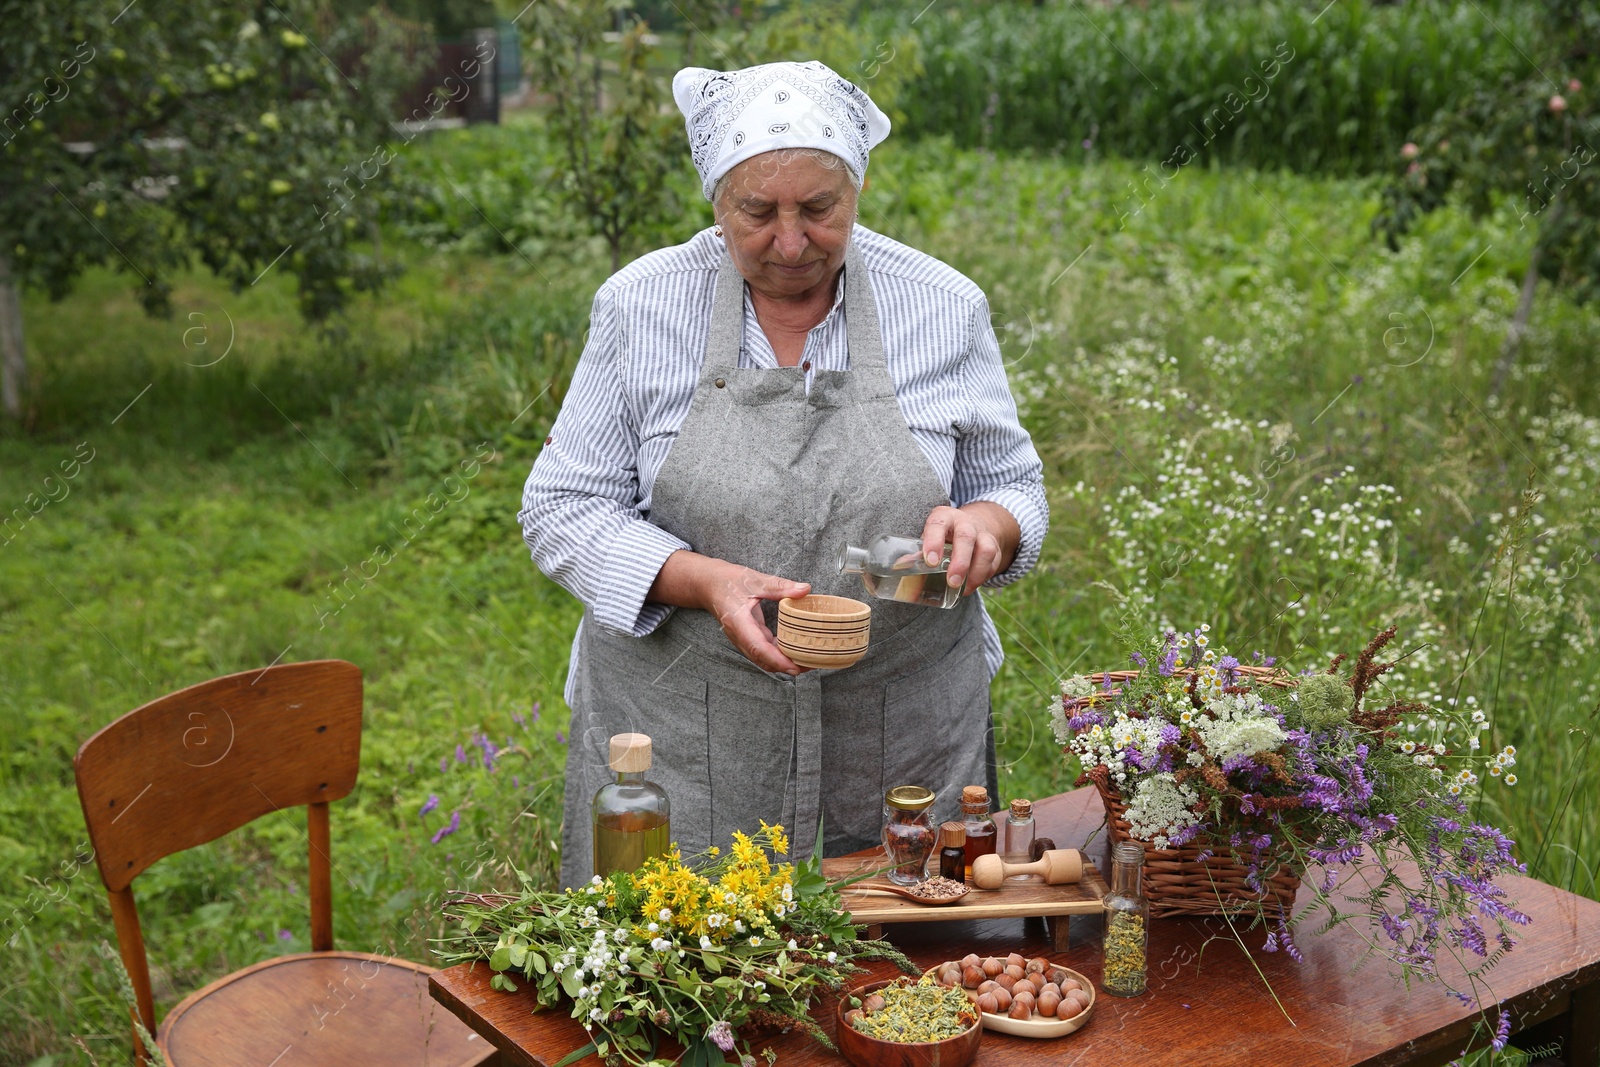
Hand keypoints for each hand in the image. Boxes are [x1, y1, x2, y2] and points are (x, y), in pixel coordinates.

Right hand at [649, 552, 810, 673]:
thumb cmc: (727, 581)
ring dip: (784, 663)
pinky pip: (764, 651)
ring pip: (764, 659)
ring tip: (808, 660)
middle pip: (763, 660)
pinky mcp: (748, 637)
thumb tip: (805, 589)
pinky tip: (795, 649)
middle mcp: (740, 636)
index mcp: (739, 623)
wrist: (707, 584)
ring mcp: (743, 639)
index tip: (795, 666)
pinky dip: (779, 654)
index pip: (758, 648)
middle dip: (786, 666)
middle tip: (812, 664)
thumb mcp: (755, 580)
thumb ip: (780, 586)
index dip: (777, 660)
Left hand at [918, 503, 1020, 595]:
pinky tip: (972, 586)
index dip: (934, 542)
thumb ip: (917, 552)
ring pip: (986, 550)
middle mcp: (965, 523)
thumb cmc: (943, 534)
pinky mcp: (994, 546)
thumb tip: (901, 568)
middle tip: (952, 581)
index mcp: (944, 517)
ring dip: (976, 572)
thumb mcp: (929, 536)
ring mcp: (982, 534)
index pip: (938, 525)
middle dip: (960, 562)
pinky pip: (994, 562)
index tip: (931, 562)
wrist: (971, 524)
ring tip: (964, 589)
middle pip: (966, 537)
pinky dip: (984, 577)